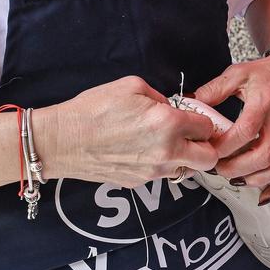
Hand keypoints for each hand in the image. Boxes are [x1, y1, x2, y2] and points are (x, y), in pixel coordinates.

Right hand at [35, 76, 220, 185]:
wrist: (61, 141)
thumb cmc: (92, 110)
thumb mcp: (132, 86)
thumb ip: (161, 97)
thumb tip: (171, 108)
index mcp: (168, 124)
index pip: (207, 127)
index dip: (202, 120)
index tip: (194, 118)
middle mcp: (166, 152)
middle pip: (208, 159)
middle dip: (205, 146)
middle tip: (193, 136)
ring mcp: (152, 172)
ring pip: (187, 170)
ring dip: (184, 157)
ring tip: (165, 143)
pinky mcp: (138, 183)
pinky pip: (162, 175)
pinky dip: (161, 165)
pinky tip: (143, 151)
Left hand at [192, 51, 269, 198]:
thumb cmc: (267, 74)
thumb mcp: (238, 74)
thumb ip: (214, 89)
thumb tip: (191, 103)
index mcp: (263, 105)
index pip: (244, 132)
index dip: (224, 147)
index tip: (208, 149)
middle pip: (261, 156)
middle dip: (236, 168)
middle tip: (217, 168)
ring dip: (256, 179)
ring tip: (236, 179)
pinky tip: (264, 195)